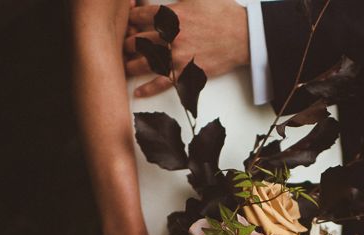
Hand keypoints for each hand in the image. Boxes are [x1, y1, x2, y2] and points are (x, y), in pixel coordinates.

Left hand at [124, 0, 249, 97]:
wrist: (242, 35)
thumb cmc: (222, 13)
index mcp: (171, 15)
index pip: (139, 16)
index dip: (129, 20)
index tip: (126, 24)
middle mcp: (170, 36)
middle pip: (137, 41)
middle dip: (126, 44)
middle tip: (121, 47)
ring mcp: (176, 56)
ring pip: (145, 63)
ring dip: (131, 66)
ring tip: (124, 67)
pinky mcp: (185, 73)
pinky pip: (162, 83)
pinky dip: (148, 89)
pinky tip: (138, 91)